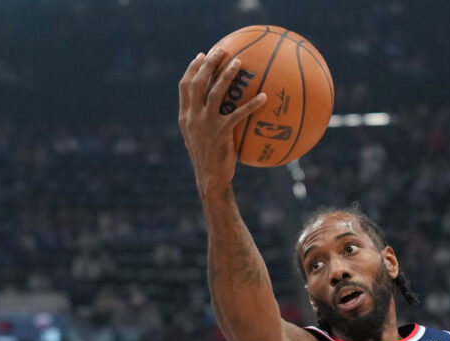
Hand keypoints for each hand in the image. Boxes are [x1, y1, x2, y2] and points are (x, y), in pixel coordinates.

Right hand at [178, 48, 267, 191]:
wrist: (210, 180)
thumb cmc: (210, 161)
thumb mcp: (201, 139)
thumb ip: (205, 122)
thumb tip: (221, 109)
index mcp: (186, 117)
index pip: (184, 86)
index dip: (192, 69)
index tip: (200, 55)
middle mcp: (193, 117)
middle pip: (198, 83)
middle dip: (208, 63)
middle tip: (221, 50)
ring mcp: (205, 124)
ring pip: (215, 92)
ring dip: (227, 75)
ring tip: (239, 62)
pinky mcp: (220, 134)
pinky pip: (238, 114)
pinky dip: (251, 104)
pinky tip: (264, 97)